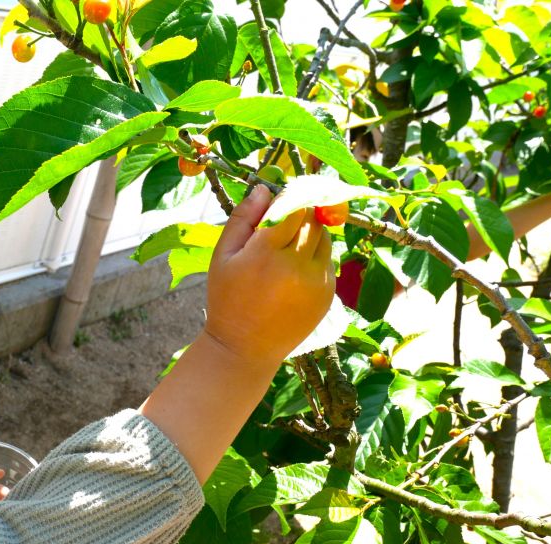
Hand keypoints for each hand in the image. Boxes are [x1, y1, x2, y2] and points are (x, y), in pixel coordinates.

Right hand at [204, 185, 334, 363]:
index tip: (282, 197)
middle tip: (283, 223)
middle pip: (313, 219)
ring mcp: (317, 280)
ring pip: (324, 237)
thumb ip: (243, 218)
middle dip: (300, 214)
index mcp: (267, 252)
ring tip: (285, 251)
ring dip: (309, 235)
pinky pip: (327, 260)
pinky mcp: (328, 293)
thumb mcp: (223, 256)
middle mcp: (297, 265)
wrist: (245, 348)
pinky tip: (292, 273)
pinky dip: (315, 258)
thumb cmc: (228, 299)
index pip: (294, 205)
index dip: (290, 197)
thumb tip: (264, 188)